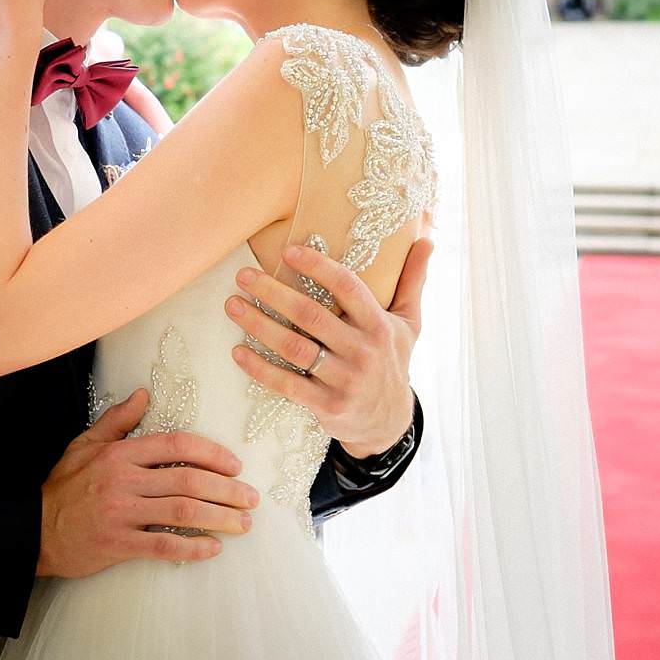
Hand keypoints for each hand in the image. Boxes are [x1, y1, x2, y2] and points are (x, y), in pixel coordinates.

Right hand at [37, 389, 261, 576]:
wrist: (32, 529)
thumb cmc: (63, 487)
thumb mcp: (84, 445)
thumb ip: (117, 420)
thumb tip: (142, 395)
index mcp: (119, 454)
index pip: (176, 444)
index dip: (211, 453)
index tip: (234, 465)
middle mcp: (123, 480)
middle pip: (188, 480)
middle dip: (228, 490)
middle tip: (252, 499)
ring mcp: (121, 513)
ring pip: (182, 511)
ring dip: (220, 518)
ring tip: (243, 524)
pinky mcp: (118, 544)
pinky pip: (164, 545)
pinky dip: (192, 548)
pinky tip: (212, 549)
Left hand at [223, 237, 430, 461]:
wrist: (389, 421)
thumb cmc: (392, 360)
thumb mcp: (409, 322)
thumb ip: (413, 281)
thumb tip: (426, 239)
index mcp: (379, 325)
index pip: (348, 287)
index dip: (318, 267)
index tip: (288, 251)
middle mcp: (363, 351)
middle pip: (311, 316)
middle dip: (273, 293)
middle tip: (243, 275)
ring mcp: (344, 380)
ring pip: (294, 348)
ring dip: (258, 325)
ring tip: (233, 305)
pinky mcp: (327, 406)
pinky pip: (287, 384)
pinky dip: (260, 368)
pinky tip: (238, 350)